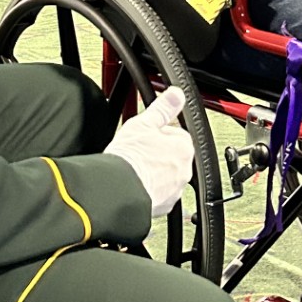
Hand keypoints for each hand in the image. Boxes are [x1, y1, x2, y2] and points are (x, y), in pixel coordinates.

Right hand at [104, 86, 193, 217]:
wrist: (117, 190)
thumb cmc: (130, 158)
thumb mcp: (143, 124)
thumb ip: (163, 108)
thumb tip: (176, 94)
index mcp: (183, 147)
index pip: (176, 134)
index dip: (158, 133)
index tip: (145, 136)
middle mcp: (184, 170)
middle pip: (171, 157)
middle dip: (156, 154)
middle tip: (137, 152)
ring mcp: (174, 190)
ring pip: (165, 177)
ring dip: (152, 172)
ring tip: (133, 169)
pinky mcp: (162, 206)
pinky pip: (157, 195)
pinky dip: (148, 190)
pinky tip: (133, 184)